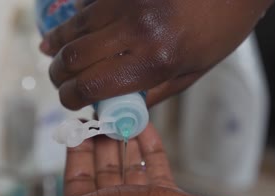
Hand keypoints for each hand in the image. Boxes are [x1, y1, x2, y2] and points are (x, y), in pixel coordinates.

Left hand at [11, 124, 274, 195]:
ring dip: (125, 144)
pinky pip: (155, 172)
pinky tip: (145, 130)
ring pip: (130, 172)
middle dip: (101, 144)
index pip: (75, 186)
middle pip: (103, 175)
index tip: (78, 129)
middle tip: (101, 116)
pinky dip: (149, 151)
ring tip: (121, 117)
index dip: (75, 156)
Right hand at [41, 0, 273, 108]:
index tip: (72, 101)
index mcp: (154, 61)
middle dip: (60, 75)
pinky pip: (85, 5)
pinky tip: (67, 31)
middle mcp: (134, 31)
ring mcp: (125, 3)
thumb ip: (152, 92)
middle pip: (73, 57)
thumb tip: (120, 107)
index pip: (91, 86)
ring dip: (58, 47)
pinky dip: (72, 22)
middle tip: (63, 82)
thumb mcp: (192, 72)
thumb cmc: (220, 29)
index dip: (72, 98)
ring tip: (54, 56)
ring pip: (73, 28)